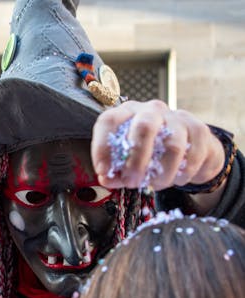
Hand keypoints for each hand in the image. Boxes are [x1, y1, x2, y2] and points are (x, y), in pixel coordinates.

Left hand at [91, 100, 224, 190]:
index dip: (102, 146)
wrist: (190, 150)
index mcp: (127, 113)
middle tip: (132, 182)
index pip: (109, 121)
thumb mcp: (129, 160)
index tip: (102, 171)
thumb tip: (105, 178)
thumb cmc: (152, 153)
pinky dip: (184, 174)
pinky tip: (177, 179)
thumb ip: (116, 171)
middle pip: (144, 127)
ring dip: (163, 173)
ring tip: (157, 184)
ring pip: (173, 146)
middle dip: (136, 160)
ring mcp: (177, 117)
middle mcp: (151, 110)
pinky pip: (193, 155)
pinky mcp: (199, 129)